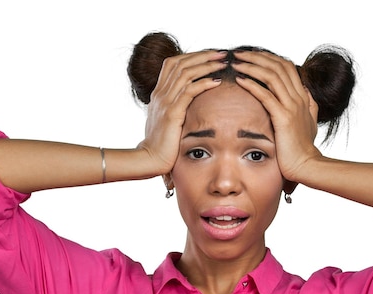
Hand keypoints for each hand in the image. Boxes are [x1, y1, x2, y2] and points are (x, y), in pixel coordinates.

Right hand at [136, 50, 225, 175]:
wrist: (149, 160)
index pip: (173, 64)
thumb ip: (175, 110)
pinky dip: (203, 84)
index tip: (210, 55)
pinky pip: (188, 91)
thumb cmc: (161, 146)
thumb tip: (189, 107)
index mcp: (158, 94)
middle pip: (181, 63)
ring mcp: (164, 102)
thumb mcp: (167, 123)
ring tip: (223, 63)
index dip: (192, 56)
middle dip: (203, 56)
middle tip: (221, 53)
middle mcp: (160, 94)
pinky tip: (216, 82)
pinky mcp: (172, 114)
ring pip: (186, 73)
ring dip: (206, 66)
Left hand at [232, 50, 321, 184]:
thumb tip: (307, 93)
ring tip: (235, 62)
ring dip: (251, 66)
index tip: (250, 56)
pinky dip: (252, 85)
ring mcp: (292, 107)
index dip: (268, 58)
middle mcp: (299, 98)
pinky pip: (266, 95)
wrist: (307, 166)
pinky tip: (240, 80)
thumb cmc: (303, 149)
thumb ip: (309, 106)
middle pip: (277, 66)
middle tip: (237, 53)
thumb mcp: (310, 123)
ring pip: (271, 76)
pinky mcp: (283, 118)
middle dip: (256, 56)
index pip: (286, 67)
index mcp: (303, 97)